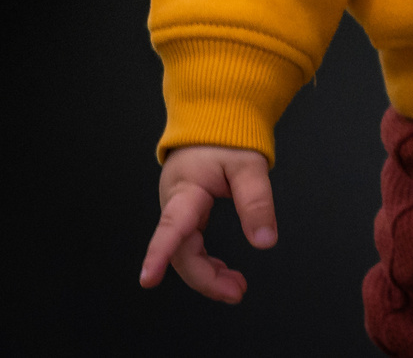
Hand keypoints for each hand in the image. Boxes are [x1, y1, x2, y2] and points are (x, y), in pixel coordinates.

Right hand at [141, 145, 276, 302]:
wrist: (212, 119)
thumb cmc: (225, 137)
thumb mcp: (249, 165)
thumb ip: (256, 202)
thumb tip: (264, 242)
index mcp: (186, 189)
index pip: (171, 226)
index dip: (159, 254)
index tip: (148, 279)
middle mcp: (175, 203)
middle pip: (182, 251)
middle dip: (205, 277)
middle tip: (236, 292)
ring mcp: (178, 210)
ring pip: (186, 253)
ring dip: (208, 274)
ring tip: (236, 288)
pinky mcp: (186, 213)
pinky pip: (191, 245)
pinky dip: (207, 262)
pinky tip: (223, 272)